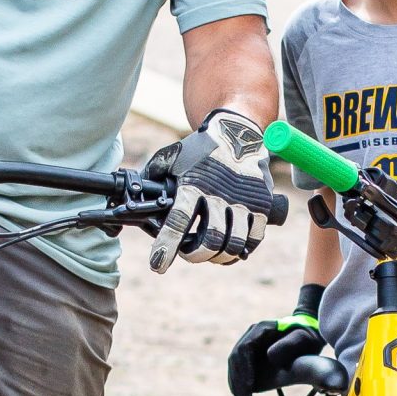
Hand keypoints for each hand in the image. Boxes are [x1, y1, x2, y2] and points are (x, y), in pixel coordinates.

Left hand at [143, 108, 274, 272]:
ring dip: (218, 256)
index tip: (158, 264)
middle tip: (188, 253)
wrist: (238, 130)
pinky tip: (231, 248)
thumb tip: (134, 194)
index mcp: (194, 185)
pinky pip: (254, 239)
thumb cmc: (200, 147)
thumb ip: (154, 176)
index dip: (166, 247)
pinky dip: (241, 249)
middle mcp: (220, 195)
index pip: (178, 222)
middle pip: (210, 241)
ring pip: (233, 245)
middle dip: (195, 255)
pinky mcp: (262, 205)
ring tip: (210, 253)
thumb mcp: (172, 157)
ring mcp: (244, 201)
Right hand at [227, 285, 326, 395]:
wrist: (309, 336)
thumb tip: (269, 356)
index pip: (244, 349)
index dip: (244, 369)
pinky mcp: (251, 355)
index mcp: (261, 329)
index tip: (249, 386)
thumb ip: (289, 345)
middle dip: (238, 381)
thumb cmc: (308, 337)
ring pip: (234, 365)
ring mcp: (249, 345)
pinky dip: (239, 383)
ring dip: (236, 384)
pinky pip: (239, 370)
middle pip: (235, 358)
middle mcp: (251, 335)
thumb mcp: (304, 339)